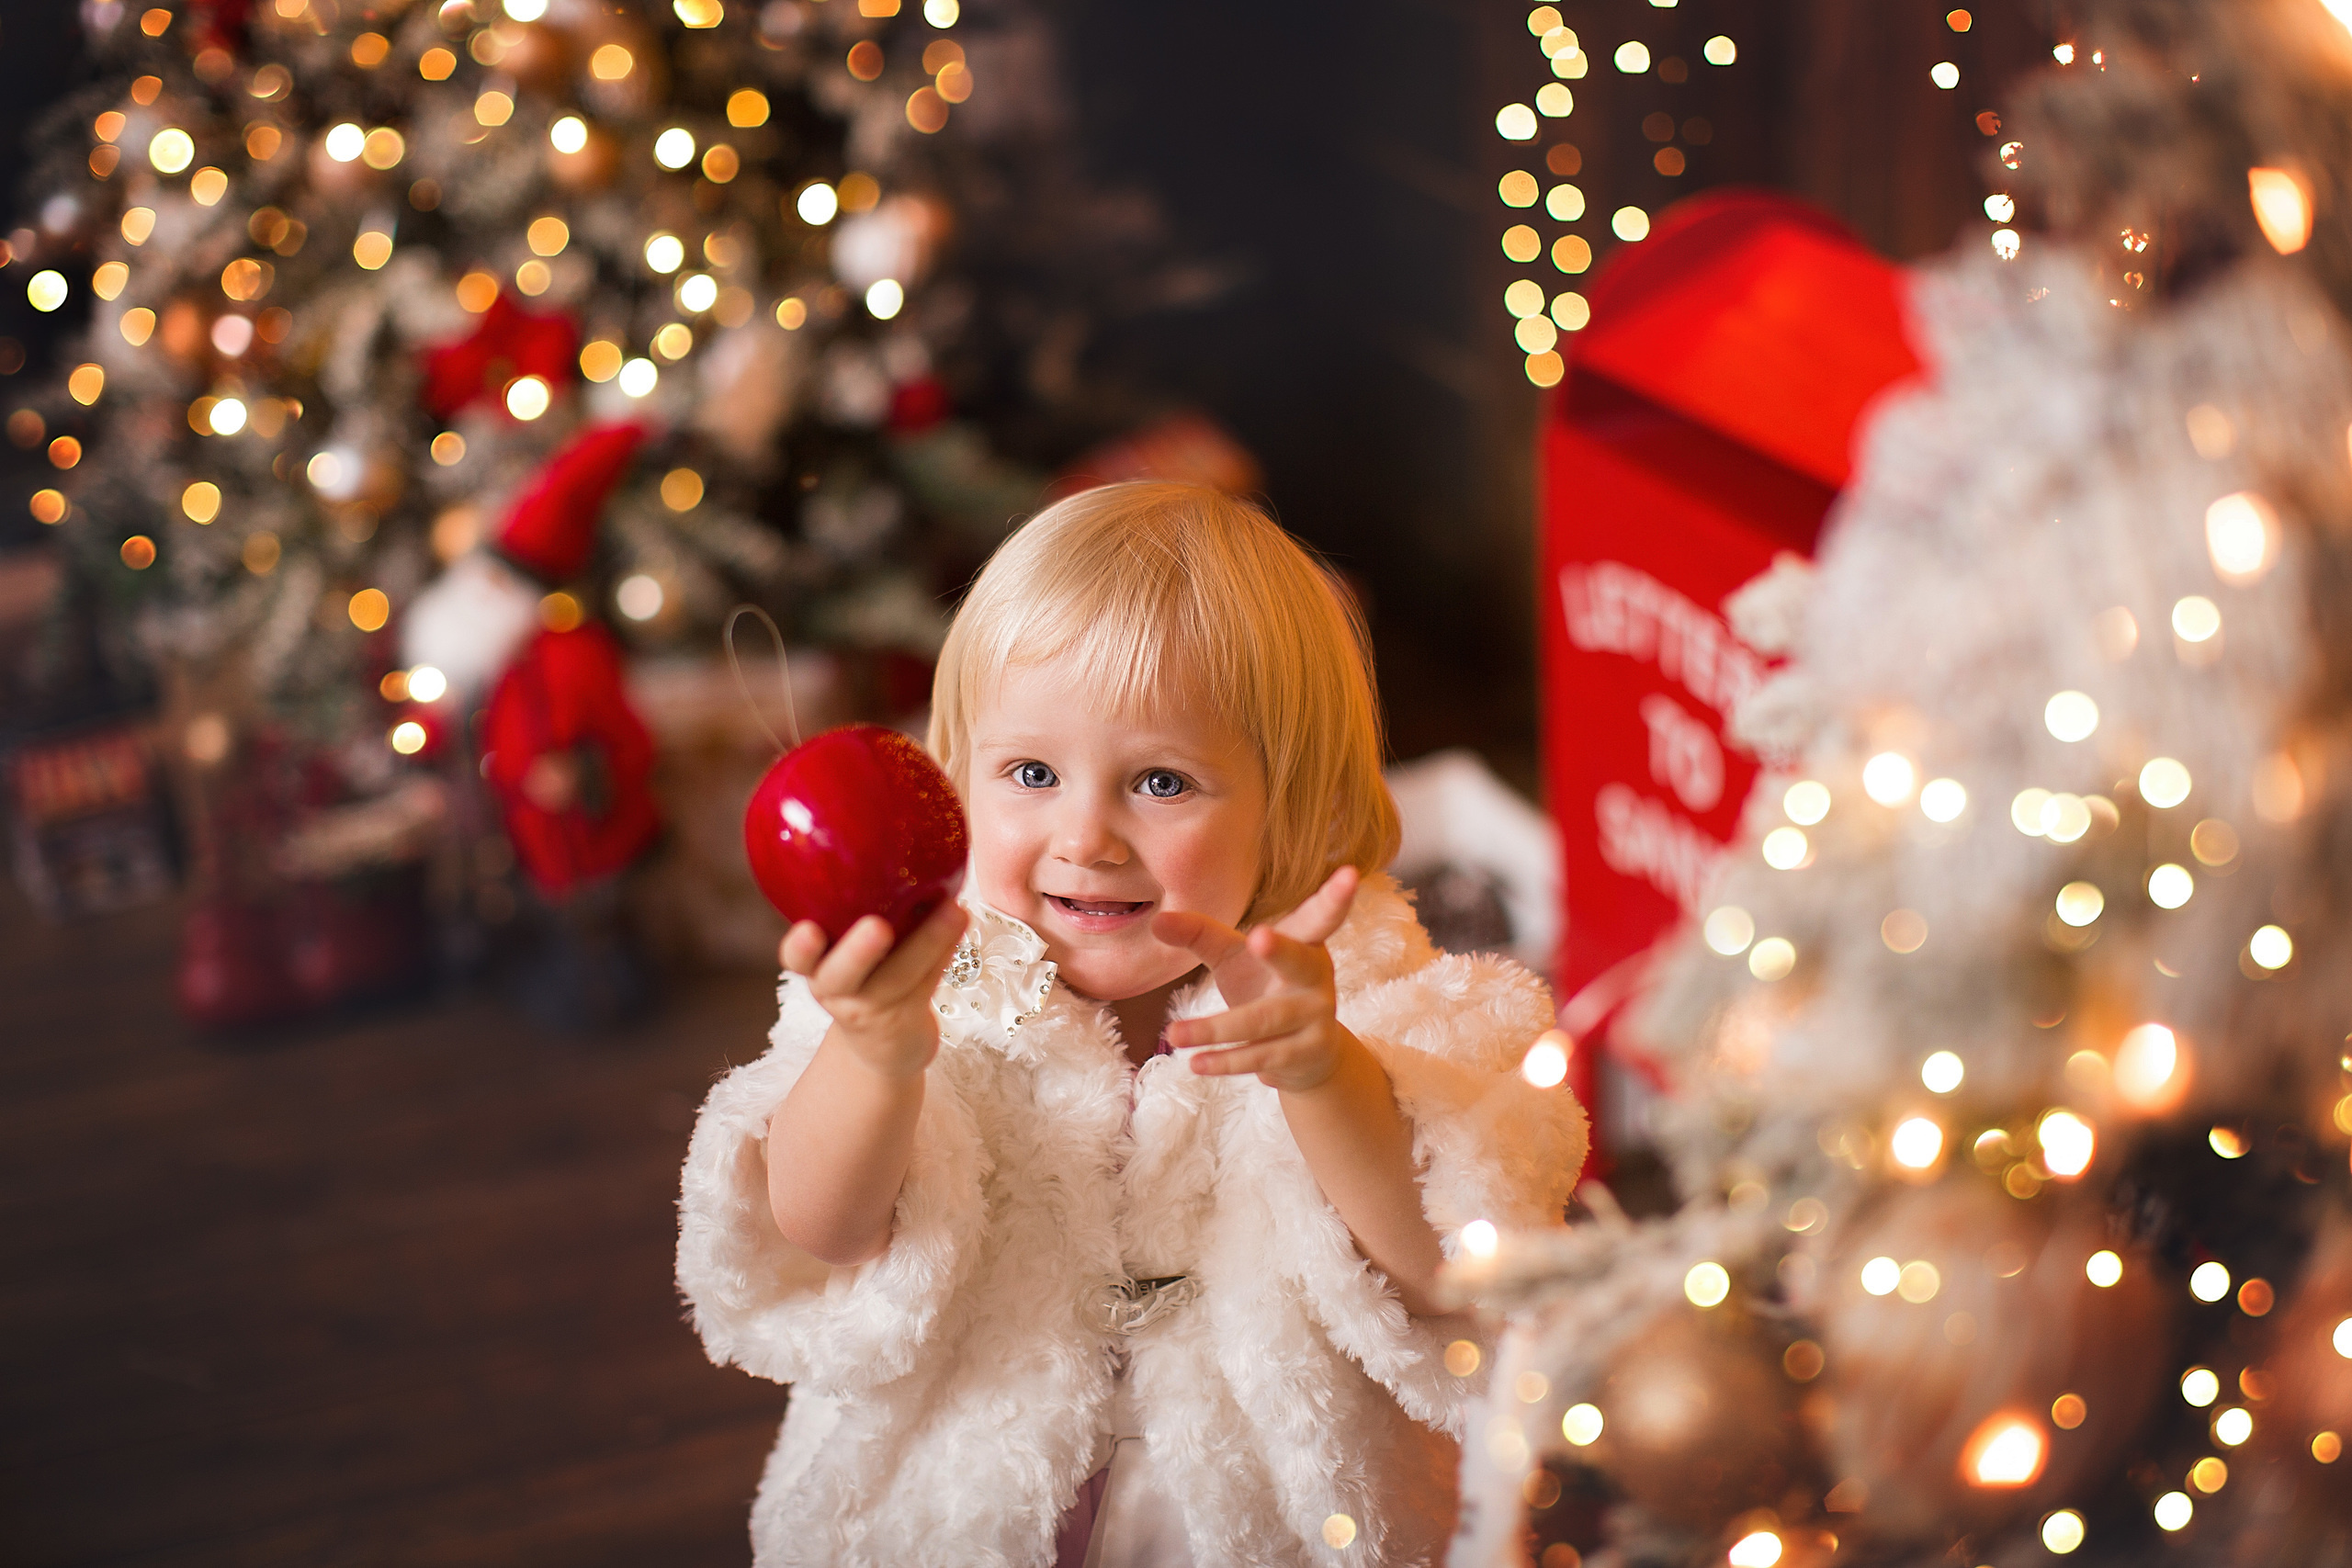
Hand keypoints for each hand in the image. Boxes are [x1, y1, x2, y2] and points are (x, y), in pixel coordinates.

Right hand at [780, 898, 966, 1079]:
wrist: (885, 1046)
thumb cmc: (866, 974)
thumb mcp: (846, 946)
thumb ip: (851, 903)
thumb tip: (877, 822)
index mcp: (815, 969)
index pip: (796, 959)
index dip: (799, 948)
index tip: (808, 931)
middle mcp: (837, 992)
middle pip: (840, 977)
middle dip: (858, 953)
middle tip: (877, 928)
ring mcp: (872, 1010)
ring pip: (898, 979)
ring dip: (928, 942)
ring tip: (954, 911)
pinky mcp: (906, 1021)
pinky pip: (928, 981)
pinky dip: (945, 949)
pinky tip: (960, 920)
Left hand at [1156, 866, 1361, 1092]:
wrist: (1306, 1056)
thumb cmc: (1267, 988)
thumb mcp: (1234, 958)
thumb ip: (1201, 935)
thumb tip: (1157, 921)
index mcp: (1305, 942)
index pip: (1319, 917)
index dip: (1335, 898)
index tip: (1350, 873)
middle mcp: (1317, 977)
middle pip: (1297, 962)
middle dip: (1279, 951)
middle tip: (1259, 937)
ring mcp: (1316, 1017)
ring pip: (1262, 1020)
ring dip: (1215, 1029)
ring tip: (1173, 1034)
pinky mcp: (1306, 1053)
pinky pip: (1262, 1056)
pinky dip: (1226, 1060)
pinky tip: (1196, 1063)